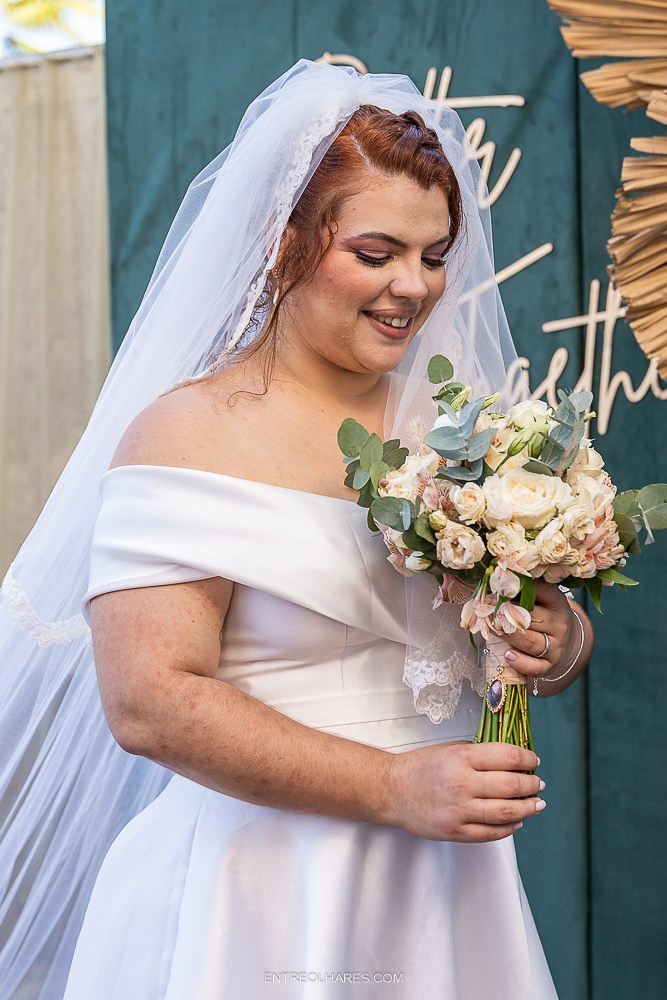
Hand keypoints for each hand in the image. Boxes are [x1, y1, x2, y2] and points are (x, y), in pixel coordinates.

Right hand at [387, 741, 543, 842]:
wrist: (392, 790)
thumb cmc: (422, 767)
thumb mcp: (451, 750)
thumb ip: (480, 754)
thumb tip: (514, 761)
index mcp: (462, 758)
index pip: (508, 757)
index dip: (527, 759)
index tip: (534, 761)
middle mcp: (462, 784)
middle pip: (512, 786)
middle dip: (532, 785)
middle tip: (539, 783)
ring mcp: (459, 811)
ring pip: (507, 812)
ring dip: (528, 808)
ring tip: (537, 804)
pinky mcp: (455, 832)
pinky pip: (491, 833)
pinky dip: (509, 828)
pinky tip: (517, 821)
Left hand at [501, 581, 579, 683]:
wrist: (562, 641)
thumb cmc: (542, 614)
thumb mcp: (540, 599)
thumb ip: (522, 591)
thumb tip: (495, 580)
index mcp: (557, 602)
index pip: (541, 591)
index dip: (518, 588)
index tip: (498, 586)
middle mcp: (559, 624)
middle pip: (532, 619)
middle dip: (507, 614)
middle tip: (486, 608)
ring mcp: (556, 646)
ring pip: (530, 642)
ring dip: (508, 636)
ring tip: (491, 628)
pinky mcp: (549, 665)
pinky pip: (535, 667)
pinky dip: (521, 662)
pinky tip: (508, 655)